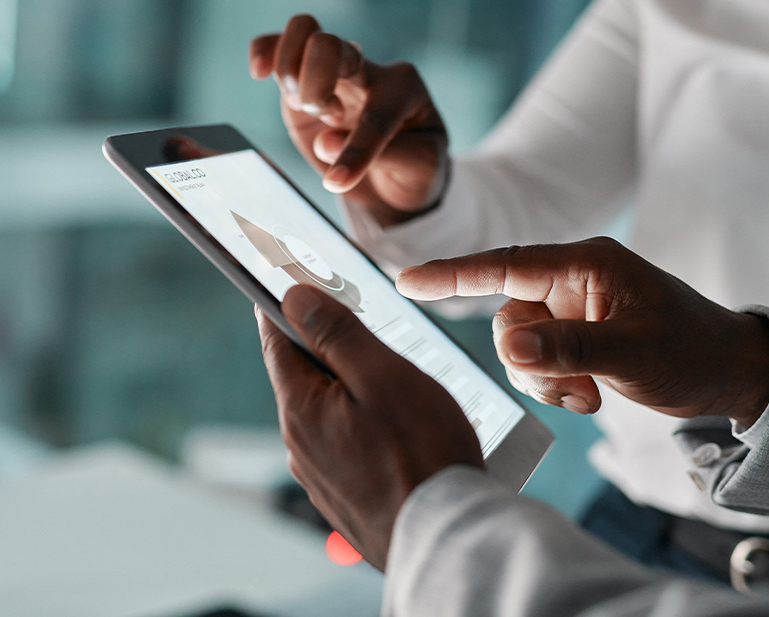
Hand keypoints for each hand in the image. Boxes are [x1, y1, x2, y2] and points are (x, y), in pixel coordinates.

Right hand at [249, 14, 449, 226]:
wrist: (399, 174)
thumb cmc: (415, 166)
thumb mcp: (420, 167)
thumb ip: (382, 156)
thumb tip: (326, 142)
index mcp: (405, 89)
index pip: (376, 113)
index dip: (356, 151)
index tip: (336, 184)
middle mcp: (369, 70)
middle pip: (330, 45)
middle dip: (315, 85)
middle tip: (328, 118)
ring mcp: (335, 70)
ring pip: (304, 33)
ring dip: (292, 76)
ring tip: (307, 109)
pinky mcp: (304, 78)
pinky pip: (279, 45)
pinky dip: (265, 50)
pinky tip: (259, 71)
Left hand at [257, 284, 483, 569]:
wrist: (446, 537)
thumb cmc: (422, 452)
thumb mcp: (383, 375)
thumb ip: (336, 334)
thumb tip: (294, 296)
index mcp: (302, 409)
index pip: (276, 340)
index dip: (285, 304)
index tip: (293, 279)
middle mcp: (300, 444)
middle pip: (303, 375)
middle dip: (327, 345)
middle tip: (363, 323)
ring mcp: (321, 475)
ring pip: (326, 411)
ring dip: (350, 388)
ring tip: (394, 380)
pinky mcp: (345, 496)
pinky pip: (344, 443)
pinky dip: (362, 423)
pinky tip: (397, 427)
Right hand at [396, 238, 768, 424]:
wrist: (729, 373)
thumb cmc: (692, 351)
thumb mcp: (632, 352)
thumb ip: (568, 349)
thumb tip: (508, 348)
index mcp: (587, 264)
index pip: (506, 265)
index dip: (453, 273)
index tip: (407, 280)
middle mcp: (574, 280)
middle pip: (509, 316)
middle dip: (529, 361)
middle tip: (573, 391)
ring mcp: (573, 308)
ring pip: (519, 344)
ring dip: (544, 379)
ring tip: (589, 396)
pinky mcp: (576, 333)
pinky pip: (537, 359)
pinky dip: (554, 384)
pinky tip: (593, 395)